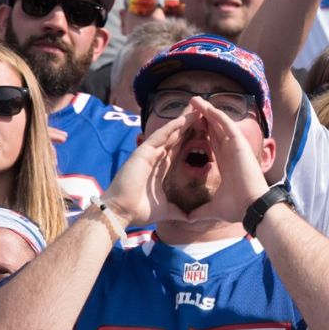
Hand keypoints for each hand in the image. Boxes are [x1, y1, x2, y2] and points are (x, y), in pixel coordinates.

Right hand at [100, 108, 199, 226]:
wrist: (124, 213)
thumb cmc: (141, 211)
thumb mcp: (167, 210)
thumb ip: (179, 211)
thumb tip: (190, 219)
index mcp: (161, 167)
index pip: (179, 148)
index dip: (191, 138)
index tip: (204, 129)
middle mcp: (156, 157)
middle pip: (176, 136)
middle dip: (189, 125)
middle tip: (202, 112)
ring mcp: (149, 153)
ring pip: (169, 133)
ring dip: (183, 121)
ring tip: (197, 110)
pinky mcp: (143, 152)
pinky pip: (159, 137)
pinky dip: (171, 127)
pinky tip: (183, 119)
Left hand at [182, 97, 269, 224]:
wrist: (250, 208)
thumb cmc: (236, 207)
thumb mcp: (213, 208)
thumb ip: (201, 210)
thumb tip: (189, 218)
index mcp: (225, 162)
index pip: (211, 143)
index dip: (202, 133)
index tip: (190, 125)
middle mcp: (230, 152)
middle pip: (214, 129)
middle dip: (203, 117)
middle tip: (191, 106)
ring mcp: (235, 146)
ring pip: (219, 123)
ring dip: (207, 111)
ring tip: (194, 100)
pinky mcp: (239, 143)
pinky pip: (226, 124)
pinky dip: (216, 114)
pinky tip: (205, 106)